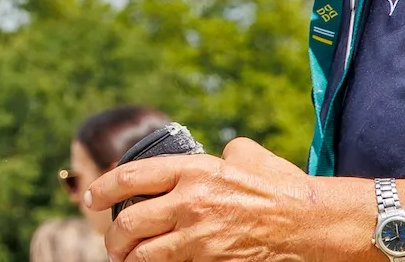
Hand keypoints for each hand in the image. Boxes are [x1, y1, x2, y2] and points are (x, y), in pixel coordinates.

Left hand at [86, 137, 356, 260]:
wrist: (315, 223)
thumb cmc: (283, 186)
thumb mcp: (245, 155)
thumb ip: (219, 153)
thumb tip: (212, 154)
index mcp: (193, 170)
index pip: (130, 178)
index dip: (102, 189)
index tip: (90, 198)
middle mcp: (191, 203)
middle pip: (129, 223)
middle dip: (112, 238)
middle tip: (112, 243)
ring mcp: (202, 238)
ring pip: (146, 256)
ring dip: (131, 260)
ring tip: (128, 260)